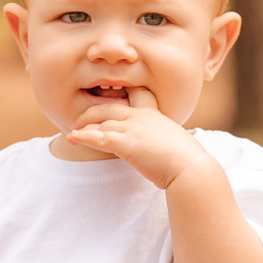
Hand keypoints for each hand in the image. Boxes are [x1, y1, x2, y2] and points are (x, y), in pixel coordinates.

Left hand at [65, 88, 211, 188]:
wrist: (190, 168)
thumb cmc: (187, 161)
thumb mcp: (175, 144)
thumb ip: (164, 142)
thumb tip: (167, 151)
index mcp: (154, 114)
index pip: (135, 94)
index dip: (120, 94)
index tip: (107, 94)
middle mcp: (141, 116)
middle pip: (108, 107)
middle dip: (91, 113)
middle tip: (80, 122)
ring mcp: (133, 128)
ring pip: (101, 122)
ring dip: (83, 127)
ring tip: (72, 133)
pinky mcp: (127, 143)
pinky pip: (100, 137)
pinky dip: (84, 137)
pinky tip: (72, 138)